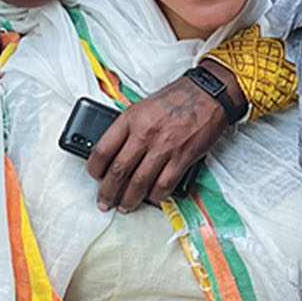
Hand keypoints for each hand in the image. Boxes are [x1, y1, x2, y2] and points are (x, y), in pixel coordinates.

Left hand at [86, 65, 239, 211]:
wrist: (207, 93)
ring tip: (124, 207)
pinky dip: (156, 196)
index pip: (102, 150)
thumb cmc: (176, 98)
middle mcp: (144, 134)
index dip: (94, 169)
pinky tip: (151, 199)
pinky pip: (164, 184)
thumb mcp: (142, 107)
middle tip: (104, 202)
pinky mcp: (182, 157)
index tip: (94, 177)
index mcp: (130, 119)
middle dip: (108, 192)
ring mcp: (164, 147)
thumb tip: (114, 153)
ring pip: (139, 183)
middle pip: (118, 171)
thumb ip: (127, 128)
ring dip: (129, 200)